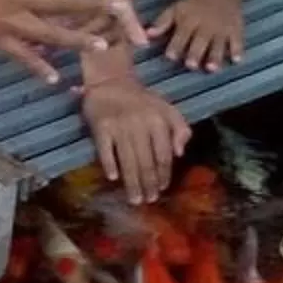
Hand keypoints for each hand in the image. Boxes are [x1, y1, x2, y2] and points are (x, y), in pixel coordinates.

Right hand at [80, 72, 189, 206]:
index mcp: (159, 121)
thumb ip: (180, 129)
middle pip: (146, 161)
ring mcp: (120, 126)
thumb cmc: (142, 101)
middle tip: (148, 200)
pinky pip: (105, 150)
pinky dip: (109, 164)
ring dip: (132, 182)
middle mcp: (140, 124)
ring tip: (134, 199)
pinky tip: (113, 178)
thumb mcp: (168, 109)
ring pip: (128, 160)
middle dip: (148, 184)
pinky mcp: (101, 127)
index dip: (163, 174)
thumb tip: (180, 153)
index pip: (163, 155)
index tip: (161, 189)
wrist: (111, 82)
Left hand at [152, 0, 248, 71]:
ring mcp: (222, 29)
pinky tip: (237, 61)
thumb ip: (162, 23)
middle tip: (191, 65)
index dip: (175, 45)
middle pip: (200, 41)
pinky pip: (238, 40)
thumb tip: (147, 35)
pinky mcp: (236, 29)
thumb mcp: (175, 9)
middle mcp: (206, 26)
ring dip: (215, 56)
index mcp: (189, 21)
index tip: (170, 56)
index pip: (181, 35)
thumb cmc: (193, 3)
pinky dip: (237, 50)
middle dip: (195, 53)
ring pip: (219, 44)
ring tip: (212, 68)